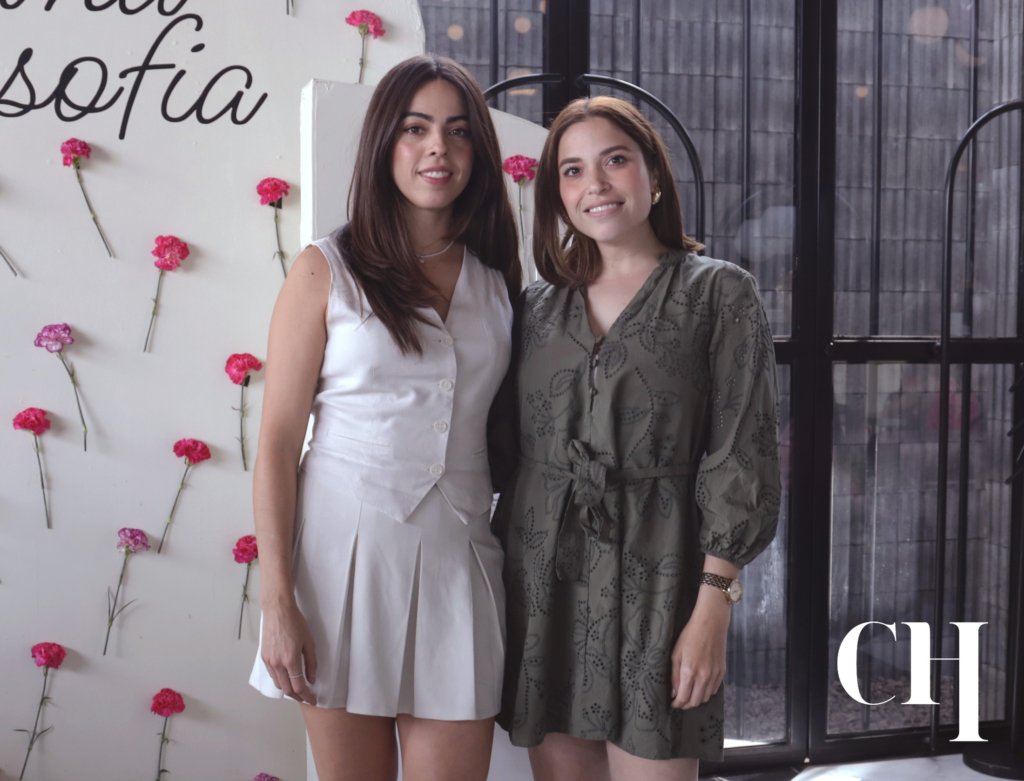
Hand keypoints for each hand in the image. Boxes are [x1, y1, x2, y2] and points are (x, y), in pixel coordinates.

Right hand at [260, 599, 318, 705]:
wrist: (277, 611)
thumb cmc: (295, 623)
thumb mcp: (309, 642)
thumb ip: (311, 663)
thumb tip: (312, 679)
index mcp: (291, 660)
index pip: (298, 686)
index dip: (306, 696)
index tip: (312, 699)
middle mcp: (277, 664)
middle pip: (287, 689)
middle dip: (297, 696)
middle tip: (306, 696)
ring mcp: (269, 661)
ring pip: (278, 684)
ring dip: (288, 689)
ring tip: (297, 689)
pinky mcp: (264, 657)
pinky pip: (272, 675)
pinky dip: (280, 680)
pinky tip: (287, 677)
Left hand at [670, 588, 730, 709]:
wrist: (711, 624)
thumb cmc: (689, 636)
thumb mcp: (676, 654)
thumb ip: (674, 675)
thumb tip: (674, 692)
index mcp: (689, 672)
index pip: (683, 698)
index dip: (676, 704)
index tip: (672, 704)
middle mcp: (704, 677)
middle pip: (695, 702)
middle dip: (686, 705)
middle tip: (679, 702)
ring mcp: (715, 675)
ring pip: (706, 698)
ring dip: (696, 700)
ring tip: (689, 695)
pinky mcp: (722, 672)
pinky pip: (714, 690)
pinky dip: (706, 692)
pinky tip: (700, 687)